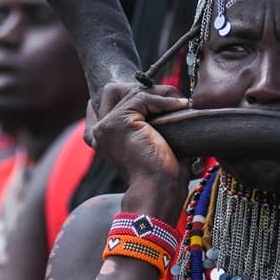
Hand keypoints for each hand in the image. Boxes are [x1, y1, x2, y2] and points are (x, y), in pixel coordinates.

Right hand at [87, 82, 190, 218]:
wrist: (157, 190)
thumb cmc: (159, 174)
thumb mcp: (149, 145)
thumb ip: (146, 125)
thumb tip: (168, 101)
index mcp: (100, 138)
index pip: (103, 101)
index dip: (126, 92)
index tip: (154, 91)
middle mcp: (98, 131)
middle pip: (117, 91)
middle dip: (146, 90)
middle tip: (172, 98)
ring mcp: (105, 125)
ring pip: (133, 92)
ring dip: (160, 93)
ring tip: (180, 103)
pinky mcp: (118, 121)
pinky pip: (142, 97)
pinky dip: (164, 99)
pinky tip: (181, 105)